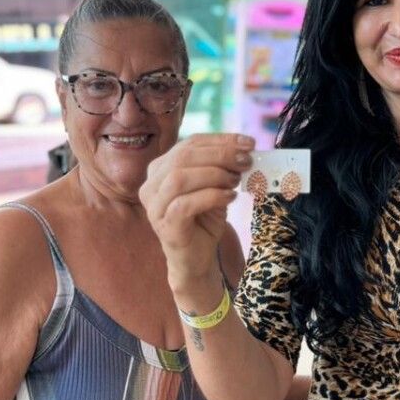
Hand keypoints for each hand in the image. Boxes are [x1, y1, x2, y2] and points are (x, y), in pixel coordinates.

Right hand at [140, 134, 254, 283]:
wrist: (195, 259)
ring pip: (180, 178)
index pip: (189, 144)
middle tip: (246, 161)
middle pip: (183, 157)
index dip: (220, 140)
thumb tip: (244, 150)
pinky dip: (211, 196)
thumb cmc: (203, 220)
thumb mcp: (213, 187)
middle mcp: (151, 185)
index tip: (248, 142)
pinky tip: (230, 198)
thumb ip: (221, 167)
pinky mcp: (164, 225)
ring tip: (236, 181)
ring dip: (214, 175)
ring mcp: (154, 206)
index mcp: (160, 169)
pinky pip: (185, 204)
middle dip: (220, 155)